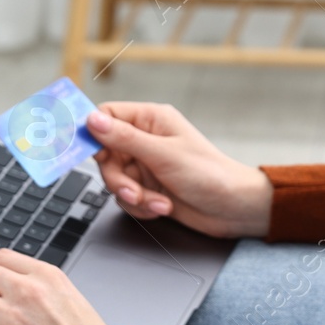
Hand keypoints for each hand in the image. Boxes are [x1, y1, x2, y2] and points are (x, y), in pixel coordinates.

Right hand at [88, 101, 272, 237]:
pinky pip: (126, 197)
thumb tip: (92, 120)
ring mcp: (146, 164)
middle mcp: (146, 139)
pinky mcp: (148, 187)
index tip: (91, 153)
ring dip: (133, 196)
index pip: (107, 115)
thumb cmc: (209, 174)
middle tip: (133, 190)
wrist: (232, 209)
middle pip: (105, 153)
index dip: (94, 133)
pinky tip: (162, 206)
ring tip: (157, 202)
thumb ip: (125, 138)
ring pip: (114, 179)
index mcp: (151, 119)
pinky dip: (141, 206)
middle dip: (117, 178)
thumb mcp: (163, 155)